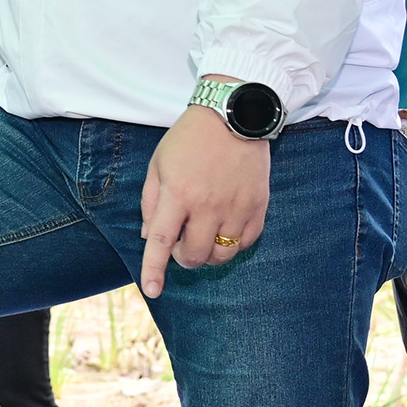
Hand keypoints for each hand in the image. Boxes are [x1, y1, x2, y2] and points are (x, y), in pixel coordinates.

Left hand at [138, 94, 270, 297]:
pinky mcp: (258, 206)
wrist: (234, 115)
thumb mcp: (158, 164)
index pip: (160, 241)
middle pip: (194, 255)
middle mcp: (208, 205)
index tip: (152, 291)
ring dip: (208, 255)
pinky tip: (224, 230)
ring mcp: (237, 207)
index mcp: (178, 193)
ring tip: (202, 237)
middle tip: (179, 244)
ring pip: (222, 255)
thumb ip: (150, 202)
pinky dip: (233, 245)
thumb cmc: (189, 139)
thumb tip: (148, 235)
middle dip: (182, 259)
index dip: (154, 270)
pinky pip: (246, 243)